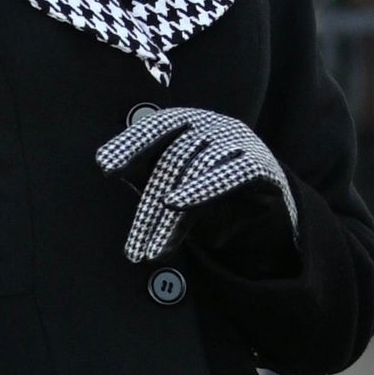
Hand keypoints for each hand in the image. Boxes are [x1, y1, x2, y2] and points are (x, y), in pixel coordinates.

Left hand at [96, 105, 295, 269]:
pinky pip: (231, 172)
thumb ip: (148, 178)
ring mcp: (240, 141)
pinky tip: (177, 203)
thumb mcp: (175, 191)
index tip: (105, 165)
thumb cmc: (214, 202)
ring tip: (153, 249)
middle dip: (148, 208)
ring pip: (195, 170)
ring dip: (169, 216)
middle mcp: (214, 126)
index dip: (131, 144)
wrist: (268, 223)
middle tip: (133, 249)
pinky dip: (202, 187)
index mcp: (190, 125)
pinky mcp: (262, 164)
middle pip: (172, 159)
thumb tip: (108, 165)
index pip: (157, 128)